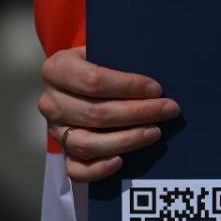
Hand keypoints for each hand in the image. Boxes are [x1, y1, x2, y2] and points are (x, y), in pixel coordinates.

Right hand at [38, 46, 179, 181]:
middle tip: (169, 109)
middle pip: (96, 113)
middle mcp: (51, 101)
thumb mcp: (106, 50)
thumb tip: (156, 84)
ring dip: (127, 140)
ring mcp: (55, 130)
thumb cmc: (103, 63)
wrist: (82, 80)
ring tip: (155, 133)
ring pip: (87, 143)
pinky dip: (98, 169)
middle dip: (138, 112)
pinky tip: (122, 161)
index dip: (128, 86)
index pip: (93, 81)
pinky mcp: (63, 152)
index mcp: (57, 69)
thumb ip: (122, 60)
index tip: (157, 89)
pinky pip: (76, 169)